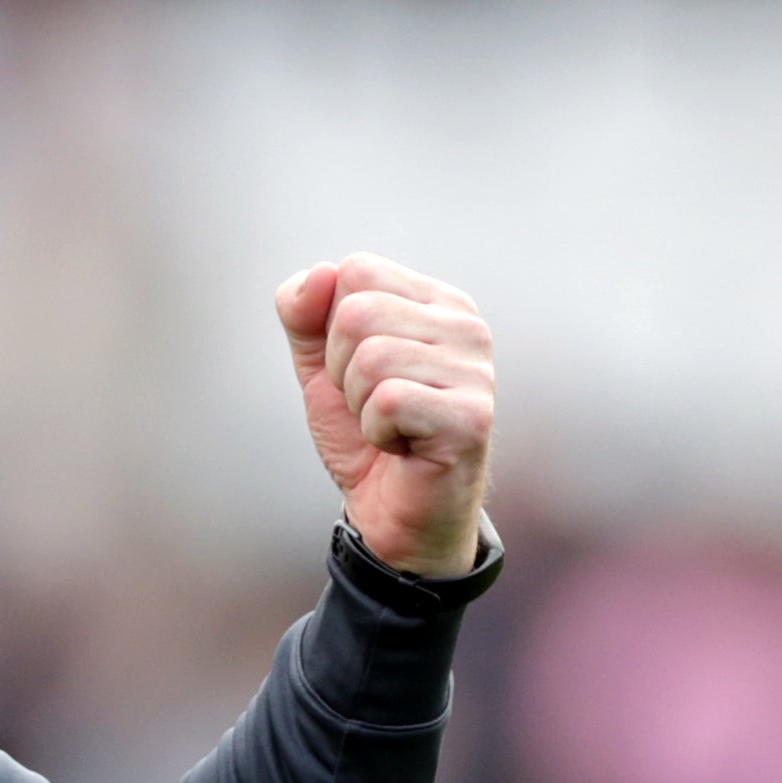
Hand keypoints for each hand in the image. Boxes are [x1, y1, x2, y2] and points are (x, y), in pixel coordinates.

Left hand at [275, 253, 494, 577]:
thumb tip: (318, 274)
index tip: (357, 369)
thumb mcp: (320, 366)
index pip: (357, 270)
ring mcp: (477, 370)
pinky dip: (376, 432)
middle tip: (371, 404)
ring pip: (370, 357)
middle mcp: (466, 326)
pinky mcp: (472, 416)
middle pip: (357, 311)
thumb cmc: (364, 435)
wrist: (392, 512)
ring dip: (358, 404)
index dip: (332, 327)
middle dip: (341, 369)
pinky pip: (387, 400)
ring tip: (390, 425)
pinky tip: (403, 446)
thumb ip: (304, 314)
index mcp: (436, 302)